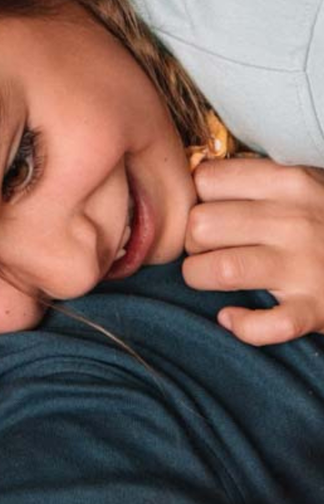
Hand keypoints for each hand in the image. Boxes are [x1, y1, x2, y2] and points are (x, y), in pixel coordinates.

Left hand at [183, 158, 323, 344]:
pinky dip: (240, 325)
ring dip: (200, 277)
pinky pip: (262, 325)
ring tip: (212, 277)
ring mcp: (305, 267)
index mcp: (290, 182)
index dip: (197, 199)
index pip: (206, 181)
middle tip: (208, 248)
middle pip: (200, 226)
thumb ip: (254, 179)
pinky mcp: (312, 309)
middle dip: (192, 241)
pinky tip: (233, 317)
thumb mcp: (302, 185)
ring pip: (216, 270)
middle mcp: (295, 221)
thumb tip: (192, 177)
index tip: (209, 212)